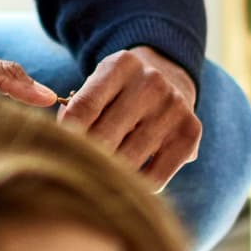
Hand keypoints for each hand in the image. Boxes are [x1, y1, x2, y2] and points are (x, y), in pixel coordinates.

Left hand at [58, 46, 200, 187]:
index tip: (59, 150)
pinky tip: (128, 181)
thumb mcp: (99, 85)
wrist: (171, 79)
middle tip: (76, 170)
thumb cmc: (121, 92)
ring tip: (99, 177)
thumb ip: (79, 109)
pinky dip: (137, 185)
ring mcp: (174, 108)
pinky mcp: (191, 133)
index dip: (66, 135)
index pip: (83, 108)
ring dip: (109, 173)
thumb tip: (63, 139)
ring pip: (128, 159)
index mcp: (122, 65)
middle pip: (104, 137)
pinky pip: (156, 176)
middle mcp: (152, 83)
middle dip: (86, 157)